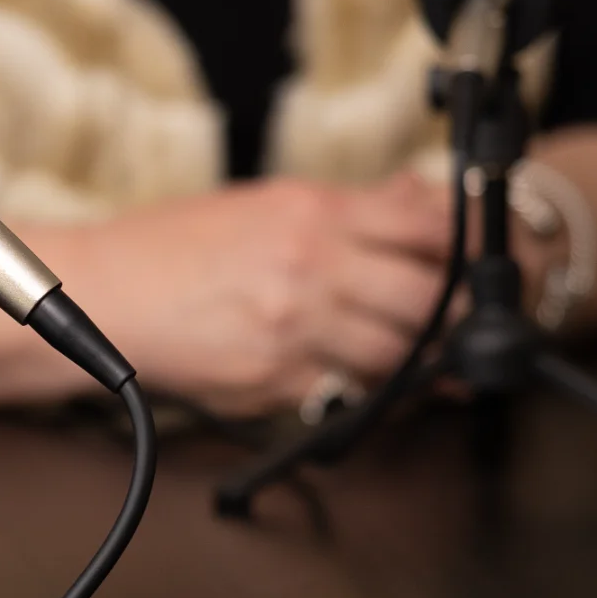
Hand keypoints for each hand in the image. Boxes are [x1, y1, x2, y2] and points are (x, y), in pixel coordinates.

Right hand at [66, 173, 453, 416]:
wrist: (101, 296)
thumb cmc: (172, 248)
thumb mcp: (265, 204)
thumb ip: (347, 208)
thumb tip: (420, 204)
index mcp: (312, 211)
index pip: (428, 225)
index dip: (475, 248)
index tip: (496, 263)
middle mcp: (311, 266)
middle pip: (430, 294)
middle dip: (466, 313)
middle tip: (485, 322)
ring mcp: (294, 328)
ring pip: (400, 352)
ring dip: (430, 360)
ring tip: (446, 361)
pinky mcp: (274, 381)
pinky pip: (351, 393)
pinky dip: (378, 392)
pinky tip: (389, 387)